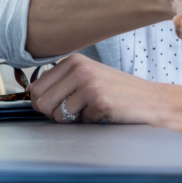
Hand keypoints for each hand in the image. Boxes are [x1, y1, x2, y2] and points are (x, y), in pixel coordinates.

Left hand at [28, 53, 167, 124]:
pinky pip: (79, 121)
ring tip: (93, 109)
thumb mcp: (88, 78)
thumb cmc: (118, 92)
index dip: (45, 104)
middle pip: (42, 102)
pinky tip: (106, 111)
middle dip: (55, 114)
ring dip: (74, 119)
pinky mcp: (99, 99)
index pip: (36, 88)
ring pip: (58, 115)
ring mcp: (89, 83)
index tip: (62, 104)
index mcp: (73, 60)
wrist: (151, 100)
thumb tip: (30, 91)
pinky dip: (91, 121)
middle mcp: (79, 68)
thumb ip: (61, 82)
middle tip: (77, 111)